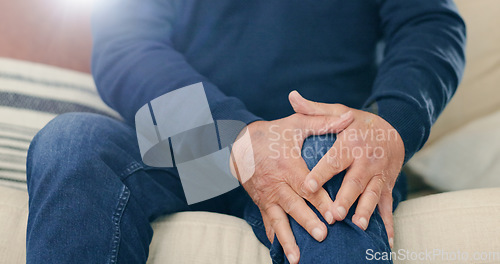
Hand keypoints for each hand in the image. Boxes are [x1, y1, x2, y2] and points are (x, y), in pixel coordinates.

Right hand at [230, 109, 353, 263]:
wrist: (240, 142)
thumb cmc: (273, 133)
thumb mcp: (296, 124)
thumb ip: (323, 122)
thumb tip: (349, 117)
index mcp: (287, 166)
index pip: (307, 186)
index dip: (321, 200)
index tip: (334, 214)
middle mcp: (276, 184)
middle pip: (294, 205)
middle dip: (308, 221)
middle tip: (322, 235)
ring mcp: (267, 196)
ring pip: (278, 219)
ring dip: (288, 238)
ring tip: (297, 257)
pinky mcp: (261, 203)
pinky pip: (268, 222)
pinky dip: (275, 238)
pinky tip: (281, 253)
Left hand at [289, 91, 403, 247]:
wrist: (395, 129)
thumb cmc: (359, 123)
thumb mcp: (340, 112)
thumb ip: (315, 110)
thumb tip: (291, 96)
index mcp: (351, 143)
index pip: (333, 159)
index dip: (320, 173)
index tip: (307, 186)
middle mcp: (366, 160)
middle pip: (354, 181)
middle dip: (345, 198)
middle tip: (335, 214)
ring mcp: (379, 174)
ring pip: (371, 194)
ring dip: (365, 211)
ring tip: (357, 225)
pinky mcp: (387, 185)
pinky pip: (386, 205)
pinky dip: (387, 222)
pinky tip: (385, 239)